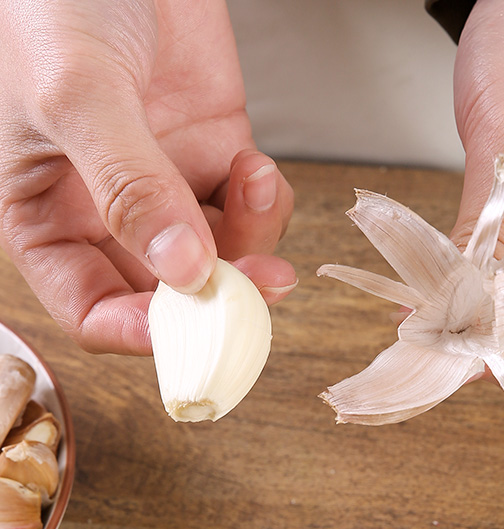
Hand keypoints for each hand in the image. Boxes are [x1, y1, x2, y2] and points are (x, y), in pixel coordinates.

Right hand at [0, 0, 295, 354]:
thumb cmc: (58, 0)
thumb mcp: (76, 92)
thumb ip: (126, 185)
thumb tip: (181, 269)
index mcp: (47, 215)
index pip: (94, 308)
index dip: (143, 331)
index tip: (194, 328)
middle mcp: (108, 213)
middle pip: (171, 294)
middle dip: (219, 294)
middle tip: (260, 281)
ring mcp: (167, 187)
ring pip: (222, 258)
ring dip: (252, 242)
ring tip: (256, 184)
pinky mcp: (213, 158)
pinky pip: (251, 212)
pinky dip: (265, 202)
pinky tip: (256, 165)